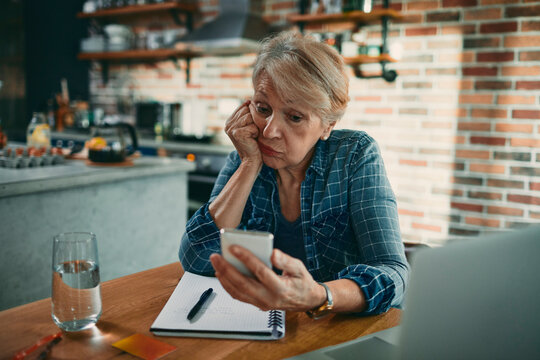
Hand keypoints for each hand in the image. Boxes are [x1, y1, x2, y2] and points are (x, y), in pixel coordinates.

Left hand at [210, 246, 324, 311]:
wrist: (305, 300)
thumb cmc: (301, 281)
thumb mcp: (299, 268)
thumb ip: (286, 261)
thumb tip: (273, 253)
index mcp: (281, 288)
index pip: (261, 272)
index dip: (246, 259)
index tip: (234, 247)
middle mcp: (269, 298)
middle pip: (243, 284)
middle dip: (227, 269)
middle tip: (216, 256)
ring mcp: (261, 303)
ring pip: (238, 292)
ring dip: (224, 277)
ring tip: (216, 262)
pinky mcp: (256, 304)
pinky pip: (238, 295)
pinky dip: (227, 285)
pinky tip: (221, 273)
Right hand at [225, 100, 260, 165]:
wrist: (252, 160)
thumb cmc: (253, 143)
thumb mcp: (249, 126)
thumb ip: (247, 114)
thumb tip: (249, 100)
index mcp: (229, 121)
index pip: (244, 106)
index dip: (252, 116)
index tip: (251, 127)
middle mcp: (228, 124)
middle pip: (247, 110)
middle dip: (254, 121)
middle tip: (252, 133)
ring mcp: (231, 129)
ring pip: (250, 117)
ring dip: (255, 127)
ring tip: (252, 136)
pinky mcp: (236, 133)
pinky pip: (252, 126)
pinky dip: (256, 133)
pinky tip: (252, 140)